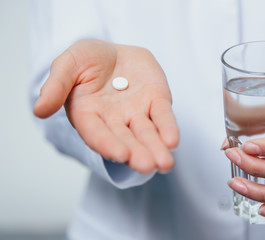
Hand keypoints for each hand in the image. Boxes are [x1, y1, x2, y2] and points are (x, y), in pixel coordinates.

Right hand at [34, 39, 178, 173]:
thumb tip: (39, 110)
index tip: (120, 154)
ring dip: (156, 148)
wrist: (113, 50)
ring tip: (165, 164)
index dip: (107, 143)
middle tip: (147, 166)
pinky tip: (172, 141)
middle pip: (126, 140)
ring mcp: (137, 112)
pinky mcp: (156, 101)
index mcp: (88, 115)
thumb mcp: (67, 65)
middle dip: (136, 153)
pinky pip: (163, 116)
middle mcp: (114, 120)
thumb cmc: (86, 59)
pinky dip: (168, 128)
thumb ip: (55, 86)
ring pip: (147, 133)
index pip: (97, 133)